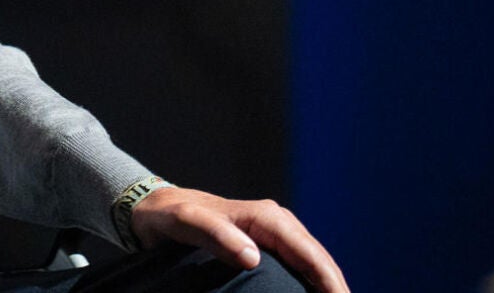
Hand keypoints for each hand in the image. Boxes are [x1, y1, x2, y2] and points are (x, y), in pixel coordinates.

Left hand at [130, 186, 347, 292]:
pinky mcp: (268, 243)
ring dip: (327, 287)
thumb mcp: (186, 224)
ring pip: (312, 263)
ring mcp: (274, 233)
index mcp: (266, 218)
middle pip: (319, 260)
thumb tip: (252, 257)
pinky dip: (312, 283)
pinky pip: (299, 265)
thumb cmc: (170, 216)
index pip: (309, 254)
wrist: (157, 207)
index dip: (329, 282)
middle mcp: (277, 222)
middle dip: (336, 288)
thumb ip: (216, 235)